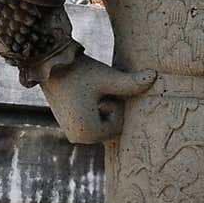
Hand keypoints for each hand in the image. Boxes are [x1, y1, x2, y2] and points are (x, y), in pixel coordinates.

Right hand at [41, 54, 155, 144]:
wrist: (49, 64)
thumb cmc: (79, 71)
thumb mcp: (107, 78)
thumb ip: (131, 83)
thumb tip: (154, 76)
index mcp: (88, 134)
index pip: (118, 125)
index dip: (114, 104)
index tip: (99, 92)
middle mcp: (78, 138)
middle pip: (110, 126)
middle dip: (108, 107)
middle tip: (93, 91)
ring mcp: (71, 133)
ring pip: (102, 121)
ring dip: (100, 106)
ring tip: (86, 92)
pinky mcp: (68, 125)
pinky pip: (92, 120)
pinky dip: (93, 107)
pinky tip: (81, 93)